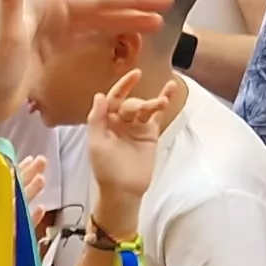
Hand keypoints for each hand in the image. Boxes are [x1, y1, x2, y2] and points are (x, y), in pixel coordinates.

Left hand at [82, 71, 179, 227]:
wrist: (123, 190)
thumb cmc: (106, 169)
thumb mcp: (96, 143)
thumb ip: (97, 119)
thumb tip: (100, 95)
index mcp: (105, 122)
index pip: (113, 99)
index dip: (123, 85)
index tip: (135, 74)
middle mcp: (120, 122)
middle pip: (130, 103)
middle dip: (136, 104)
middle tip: (140, 111)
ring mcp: (136, 127)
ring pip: (145, 107)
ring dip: (153, 102)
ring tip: (159, 104)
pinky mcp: (150, 134)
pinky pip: (157, 115)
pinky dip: (163, 102)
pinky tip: (170, 90)